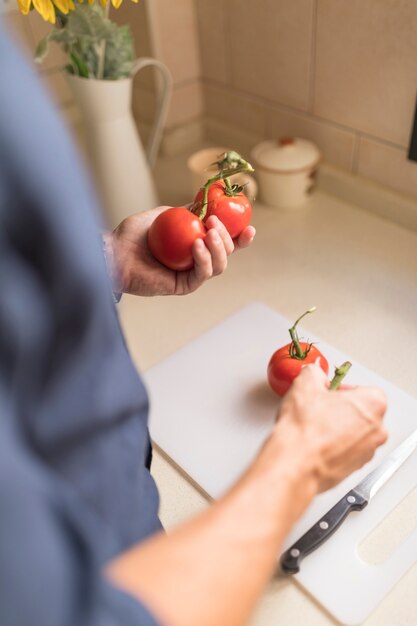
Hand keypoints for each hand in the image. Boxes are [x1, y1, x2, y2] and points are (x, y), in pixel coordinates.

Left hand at [105, 206, 255, 296]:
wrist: (114, 251)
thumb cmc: (133, 235)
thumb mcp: (163, 215)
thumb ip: (185, 211)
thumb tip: (205, 201)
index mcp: (195, 246)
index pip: (224, 242)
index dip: (240, 237)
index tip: (249, 225)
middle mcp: (196, 262)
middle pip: (226, 254)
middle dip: (228, 238)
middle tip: (216, 222)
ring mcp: (190, 275)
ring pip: (219, 266)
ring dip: (219, 248)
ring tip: (209, 232)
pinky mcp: (182, 286)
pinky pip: (201, 274)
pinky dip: (203, 259)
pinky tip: (197, 245)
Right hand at [269, 364, 387, 492]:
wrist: (295, 464)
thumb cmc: (305, 430)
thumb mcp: (305, 383)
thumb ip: (314, 372)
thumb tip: (313, 374)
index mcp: (374, 404)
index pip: (360, 388)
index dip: (338, 389)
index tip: (323, 392)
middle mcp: (377, 430)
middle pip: (358, 411)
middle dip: (338, 408)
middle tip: (316, 408)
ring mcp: (367, 452)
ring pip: (352, 432)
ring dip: (335, 428)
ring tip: (312, 427)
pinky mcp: (353, 468)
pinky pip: (344, 451)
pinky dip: (331, 446)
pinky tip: (312, 443)